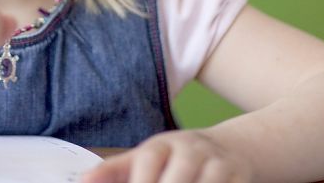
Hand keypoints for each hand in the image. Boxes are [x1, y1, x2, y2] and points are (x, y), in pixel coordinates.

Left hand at [82, 129, 252, 182]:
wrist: (231, 149)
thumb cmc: (177, 159)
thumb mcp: (146, 158)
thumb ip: (115, 171)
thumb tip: (82, 182)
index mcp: (164, 144)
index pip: (148, 160)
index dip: (140, 182)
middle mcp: (192, 149)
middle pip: (177, 179)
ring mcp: (219, 162)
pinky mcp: (241, 175)